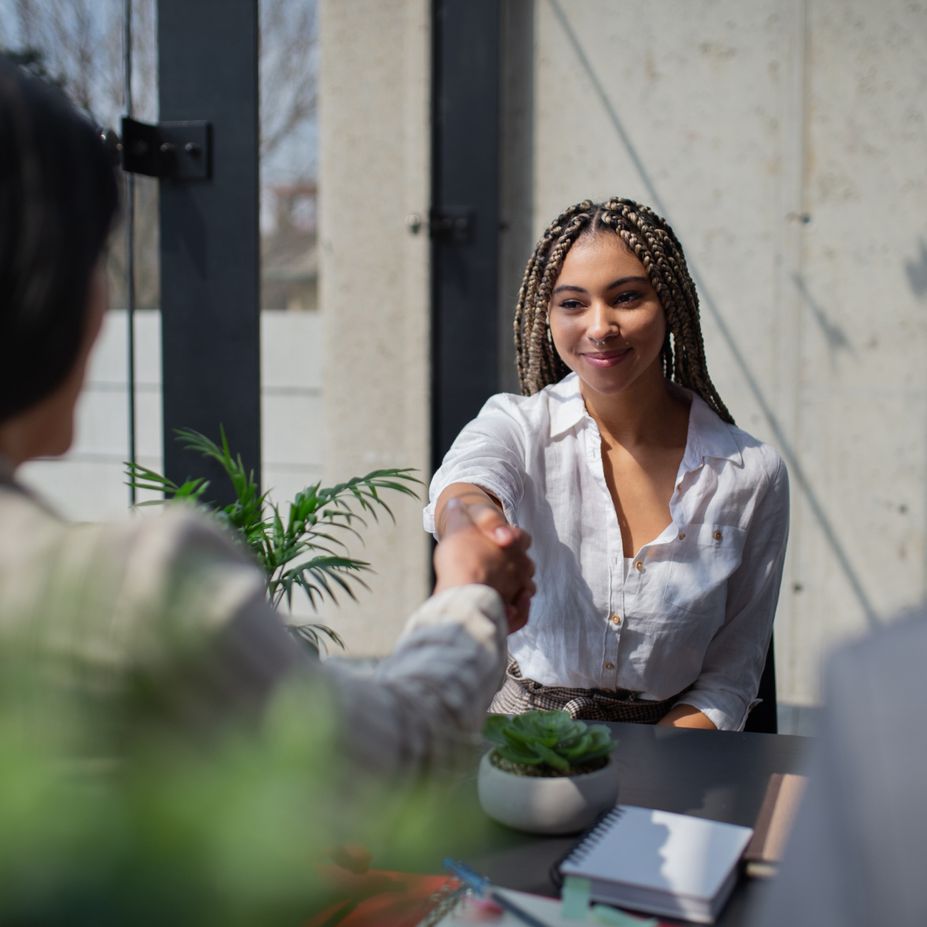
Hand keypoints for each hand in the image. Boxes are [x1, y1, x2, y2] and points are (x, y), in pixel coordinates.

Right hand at [433, 498, 534, 632]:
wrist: (461, 591)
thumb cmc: (461, 557)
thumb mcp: (457, 527)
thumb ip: (458, 514)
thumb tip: (456, 502)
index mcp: (513, 542)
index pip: (523, 537)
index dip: (512, 538)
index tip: (500, 540)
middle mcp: (521, 566)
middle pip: (526, 563)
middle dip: (515, 564)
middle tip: (496, 565)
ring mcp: (519, 590)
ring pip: (527, 588)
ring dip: (518, 587)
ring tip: (501, 587)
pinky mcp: (513, 613)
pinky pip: (521, 612)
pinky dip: (517, 609)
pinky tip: (506, 607)